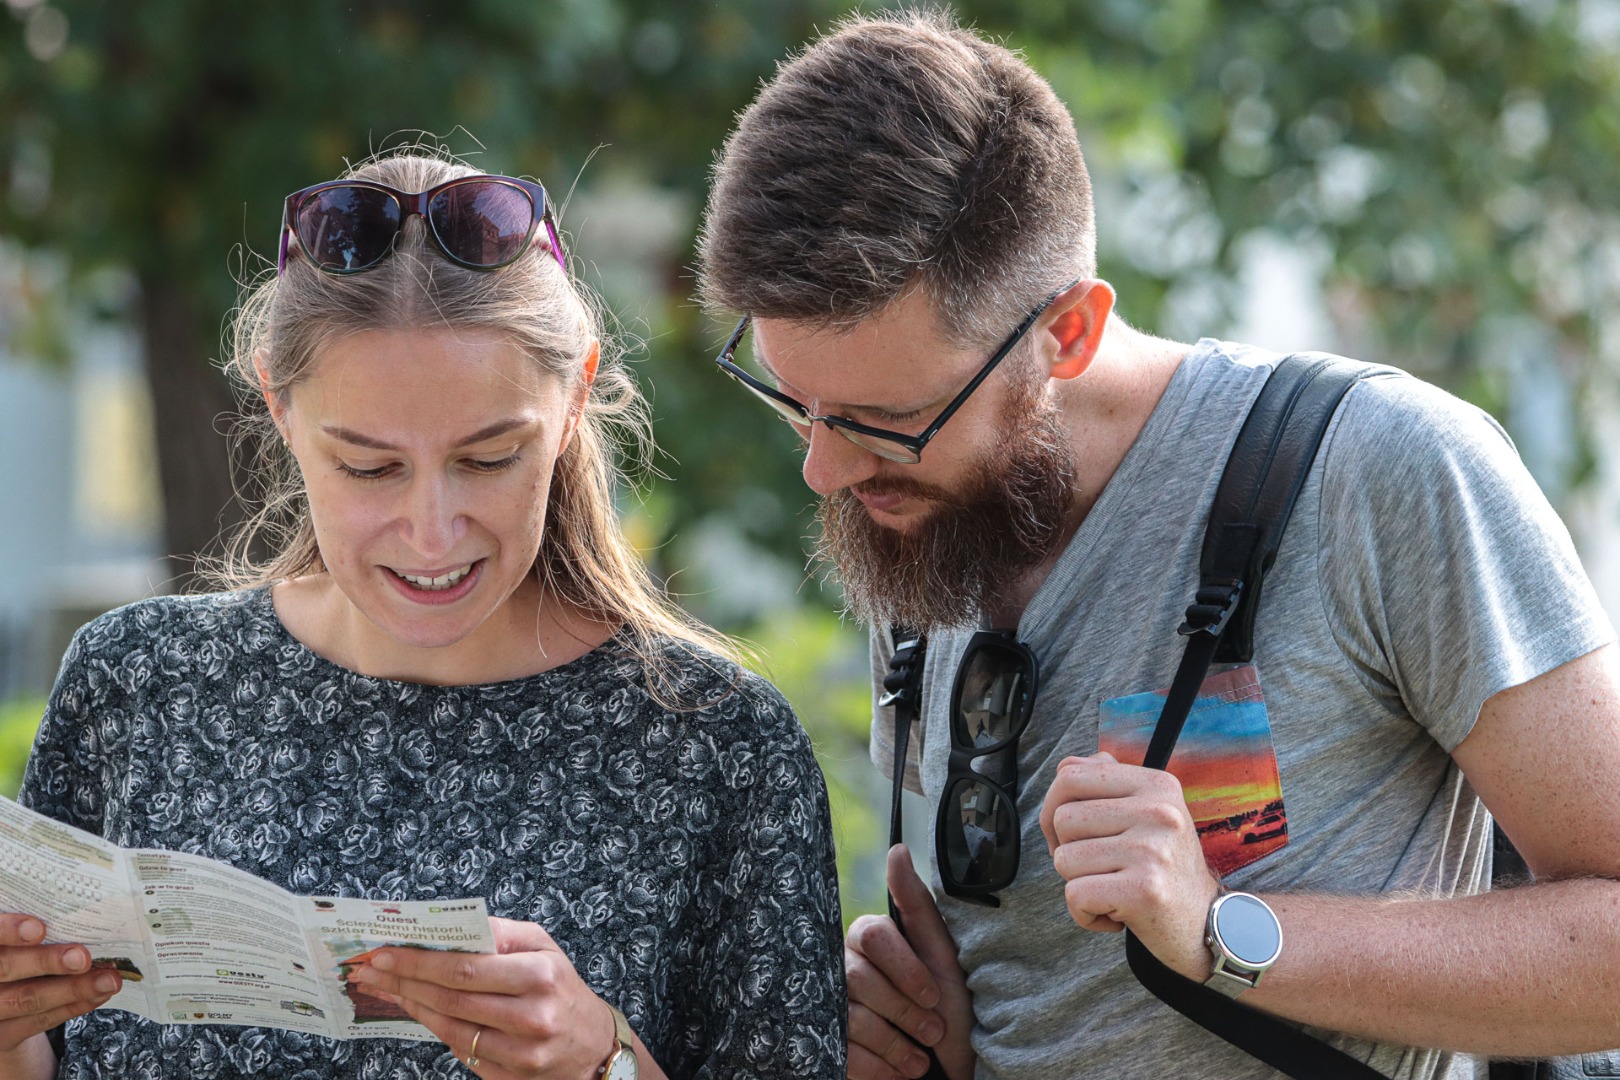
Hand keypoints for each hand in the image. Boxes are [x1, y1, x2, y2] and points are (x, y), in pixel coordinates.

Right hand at [0, 914, 121, 1051]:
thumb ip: (31, 927)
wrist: (1, 999)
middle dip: (45, 962)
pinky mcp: (2, 1034)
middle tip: (83, 957)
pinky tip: (99, 994)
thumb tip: (80, 908)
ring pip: (25, 998)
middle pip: (4, 968)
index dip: (7, 930)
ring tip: (108, 979)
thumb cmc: (16, 951)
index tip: (39, 928)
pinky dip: (73, 1006)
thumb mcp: (15, 937)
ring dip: (73, 989)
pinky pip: (38, 1020)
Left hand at [347, 917, 619, 1078]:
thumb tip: (448, 926)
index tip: (385, 953)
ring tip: (387, 988)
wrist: (591, 1043)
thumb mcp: (542, 945)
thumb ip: (499, 933)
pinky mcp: (509, 1077)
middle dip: (404, 982)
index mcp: (540, 975)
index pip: (466, 968)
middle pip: (451, 999)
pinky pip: (459, 1051)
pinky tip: (418, 1009)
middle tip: (370, 969)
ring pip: (449, 1028)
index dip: (419, 962)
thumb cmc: (560, 985)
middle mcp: (531, 1017)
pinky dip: (433, 1028)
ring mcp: (520, 1053)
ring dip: (412, 1005)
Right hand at [844, 845, 973, 1079]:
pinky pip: (840, 1052)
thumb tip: (896, 849)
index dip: (905, 968)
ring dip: (893, 1045)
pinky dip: (876, 1067)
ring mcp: (832, 1006)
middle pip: (859, 978)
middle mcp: (844, 966)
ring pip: (849, 1017)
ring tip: (919, 1059)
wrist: (954, 1068)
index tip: (934, 995)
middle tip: (933, 1031)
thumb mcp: (944, 956)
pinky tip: (899, 1073)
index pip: (873, 935)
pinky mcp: (827, 1043)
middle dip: (903, 1010)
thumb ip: (917, 905)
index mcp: (870, 938)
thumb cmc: (951, 1008)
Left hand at [1038, 753, 1220, 978]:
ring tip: (1115, 890)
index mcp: (1156, 785)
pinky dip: (1085, 915)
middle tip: (1100, 869)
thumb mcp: (1147, 814)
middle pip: (1062, 818)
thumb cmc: (1164, 868)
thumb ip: (1107, 784)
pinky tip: (1116, 916)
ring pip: (1064, 858)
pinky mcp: (1144, 890)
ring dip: (1078, 884)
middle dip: (1066, 849)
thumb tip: (1064, 766)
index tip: (1074, 836)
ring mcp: (1152, 850)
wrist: (1210, 925)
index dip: (1054, 807)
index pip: (1070, 776)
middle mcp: (1159, 811)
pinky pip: (1075, 896)